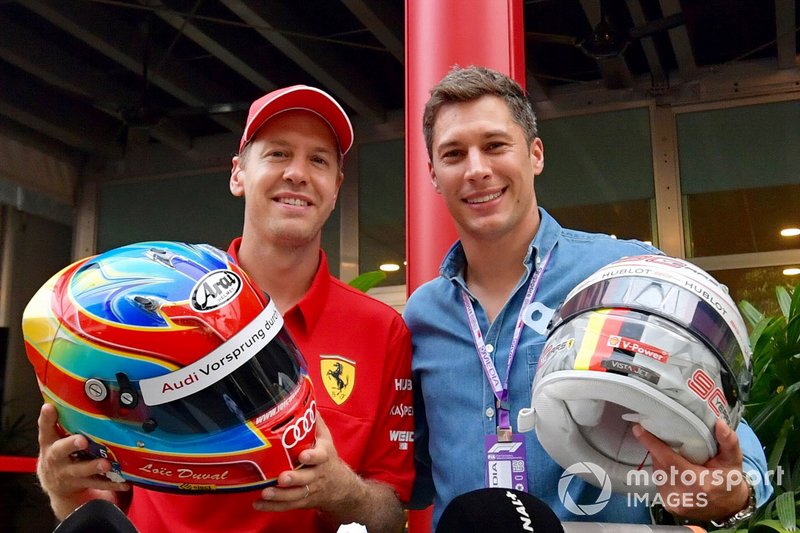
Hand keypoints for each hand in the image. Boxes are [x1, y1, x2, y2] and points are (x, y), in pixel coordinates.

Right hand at [36, 403, 129, 519]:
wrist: (54, 482)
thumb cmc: (59, 450)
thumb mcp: (54, 436)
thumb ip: (61, 419)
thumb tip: (70, 392)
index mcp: (49, 443)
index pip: (45, 428)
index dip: (46, 419)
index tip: (49, 408)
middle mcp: (56, 458)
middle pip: (61, 451)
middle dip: (71, 445)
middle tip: (82, 440)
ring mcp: (68, 473)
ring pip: (81, 471)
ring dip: (94, 466)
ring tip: (106, 463)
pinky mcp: (81, 483)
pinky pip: (98, 483)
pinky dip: (112, 482)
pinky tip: (125, 481)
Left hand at [253, 413, 360, 513]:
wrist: (340, 486)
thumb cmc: (328, 459)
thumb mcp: (326, 439)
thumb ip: (315, 422)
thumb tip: (304, 398)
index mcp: (323, 457)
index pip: (320, 457)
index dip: (312, 457)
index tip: (303, 456)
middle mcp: (317, 474)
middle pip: (307, 478)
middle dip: (294, 478)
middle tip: (282, 478)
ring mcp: (310, 490)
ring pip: (296, 494)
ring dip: (280, 495)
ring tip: (265, 492)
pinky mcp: (302, 501)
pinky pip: (287, 506)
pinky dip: (272, 507)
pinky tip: (258, 504)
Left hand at [633, 419, 750, 521]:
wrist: (730, 508)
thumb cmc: (730, 481)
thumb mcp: (733, 459)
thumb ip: (728, 441)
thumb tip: (719, 423)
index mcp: (699, 483)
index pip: (668, 460)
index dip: (652, 444)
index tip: (638, 429)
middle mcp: (683, 495)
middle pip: (660, 464)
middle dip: (659, 450)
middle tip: (667, 440)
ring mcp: (675, 503)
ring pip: (658, 473)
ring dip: (661, 461)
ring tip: (675, 456)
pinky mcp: (670, 506)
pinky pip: (660, 482)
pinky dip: (664, 473)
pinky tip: (675, 470)